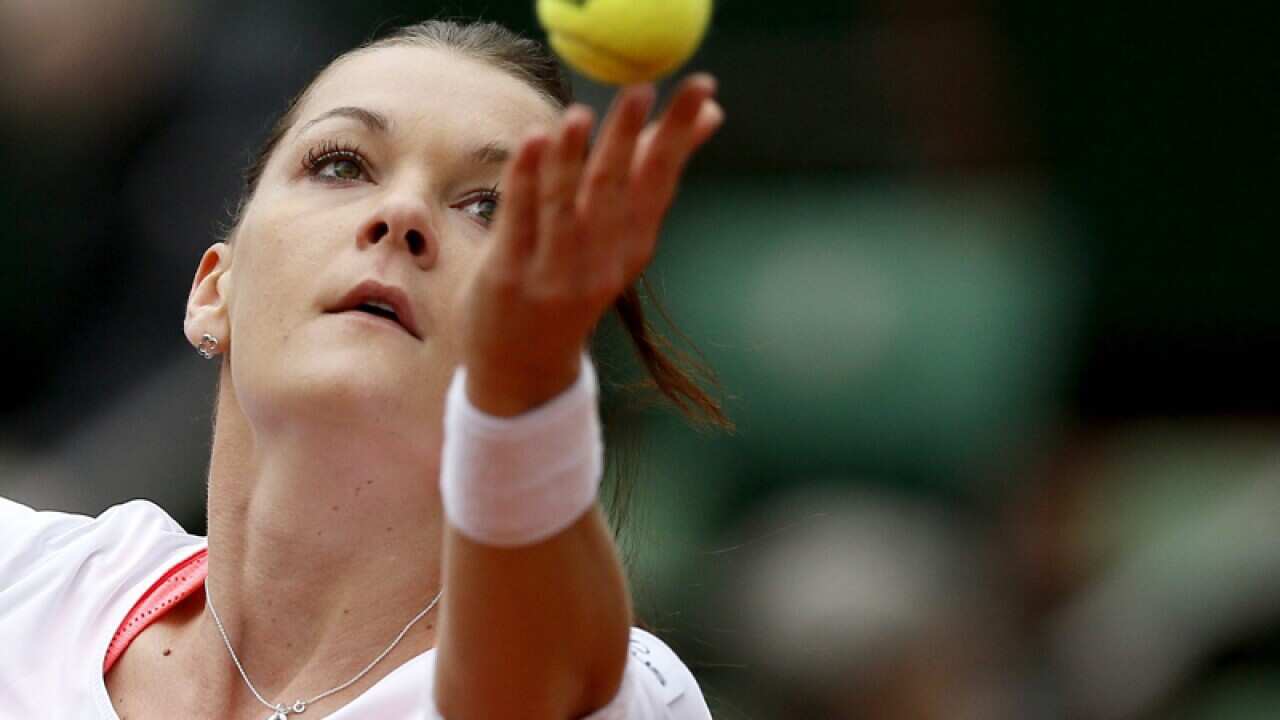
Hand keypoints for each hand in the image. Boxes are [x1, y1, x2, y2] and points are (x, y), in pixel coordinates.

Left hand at [458, 74, 723, 415]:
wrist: (524, 369)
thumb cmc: (572, 283)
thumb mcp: (621, 236)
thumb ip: (652, 172)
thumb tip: (712, 112)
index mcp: (633, 246)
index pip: (661, 179)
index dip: (680, 133)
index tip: (701, 87)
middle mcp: (600, 260)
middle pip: (617, 190)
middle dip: (630, 139)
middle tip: (642, 90)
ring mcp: (554, 272)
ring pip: (566, 206)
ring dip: (573, 160)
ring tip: (580, 115)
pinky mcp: (509, 276)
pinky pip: (519, 219)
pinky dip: (525, 180)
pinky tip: (532, 142)